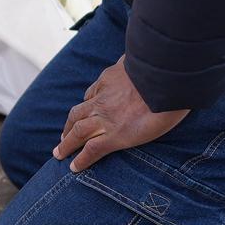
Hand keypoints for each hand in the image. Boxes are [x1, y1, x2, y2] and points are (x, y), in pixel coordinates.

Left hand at [54, 57, 186, 171]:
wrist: (164, 80)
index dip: (88, 103)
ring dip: (67, 143)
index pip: (93, 94)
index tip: (85, 111)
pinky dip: (82, 159)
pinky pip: (92, 149)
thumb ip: (134, 61)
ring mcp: (106, 119)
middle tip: (63, 137)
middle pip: (78, 115)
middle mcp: (102, 100)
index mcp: (108, 80)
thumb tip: (135, 56)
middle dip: (69, 127)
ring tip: (60, 153)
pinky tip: (74, 168)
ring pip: (78, 132)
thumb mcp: (141, 58)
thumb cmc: (159, 68)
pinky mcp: (115, 136)